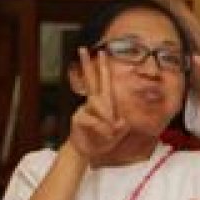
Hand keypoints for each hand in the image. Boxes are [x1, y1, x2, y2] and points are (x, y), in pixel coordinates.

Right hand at [68, 47, 130, 161]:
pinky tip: (106, 135)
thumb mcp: (117, 134)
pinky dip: (102, 129)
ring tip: (112, 130)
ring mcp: (84, 110)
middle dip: (87, 64)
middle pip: (90, 80)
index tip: (101, 52)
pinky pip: (93, 120)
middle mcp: (92, 103)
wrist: (87, 151)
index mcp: (103, 102)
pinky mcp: (78, 119)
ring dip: (107, 116)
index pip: (104, 82)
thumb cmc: (103, 140)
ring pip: (96, 103)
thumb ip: (121, 127)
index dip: (103, 67)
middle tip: (82, 48)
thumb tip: (120, 122)